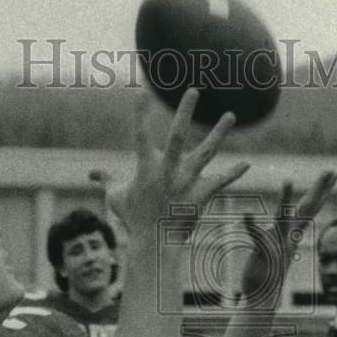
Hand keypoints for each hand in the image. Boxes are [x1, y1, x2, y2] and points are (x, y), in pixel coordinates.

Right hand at [92, 89, 250, 239]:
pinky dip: (232, 173)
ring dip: (218, 133)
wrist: (154, 245)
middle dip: (184, 112)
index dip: (139, 114)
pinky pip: (219, 181)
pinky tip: (245, 164)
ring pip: (205, 153)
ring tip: (230, 115)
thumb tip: (91, 174)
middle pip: (177, 136)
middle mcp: (167, 172)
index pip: (140, 136)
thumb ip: (106, 180)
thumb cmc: (133, 220)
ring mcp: (185, 183)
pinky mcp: (200, 196)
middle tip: (193, 90)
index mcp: (146, 168)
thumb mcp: (115, 197)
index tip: (140, 92)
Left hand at [241, 170, 336, 301]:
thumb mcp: (279, 244)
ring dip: (285, 199)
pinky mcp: (264, 253)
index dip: (323, 190)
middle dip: (320, 188)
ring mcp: (278, 244)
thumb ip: (285, 230)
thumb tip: (293, 220)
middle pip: (308, 208)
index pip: (311, 207)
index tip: (334, 173)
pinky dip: (251, 225)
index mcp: (293, 232)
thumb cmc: (268, 269)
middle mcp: (290, 236)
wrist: (264, 296)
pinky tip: (246, 214)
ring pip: (283, 218)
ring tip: (287, 179)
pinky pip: (257, 236)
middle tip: (331, 169)